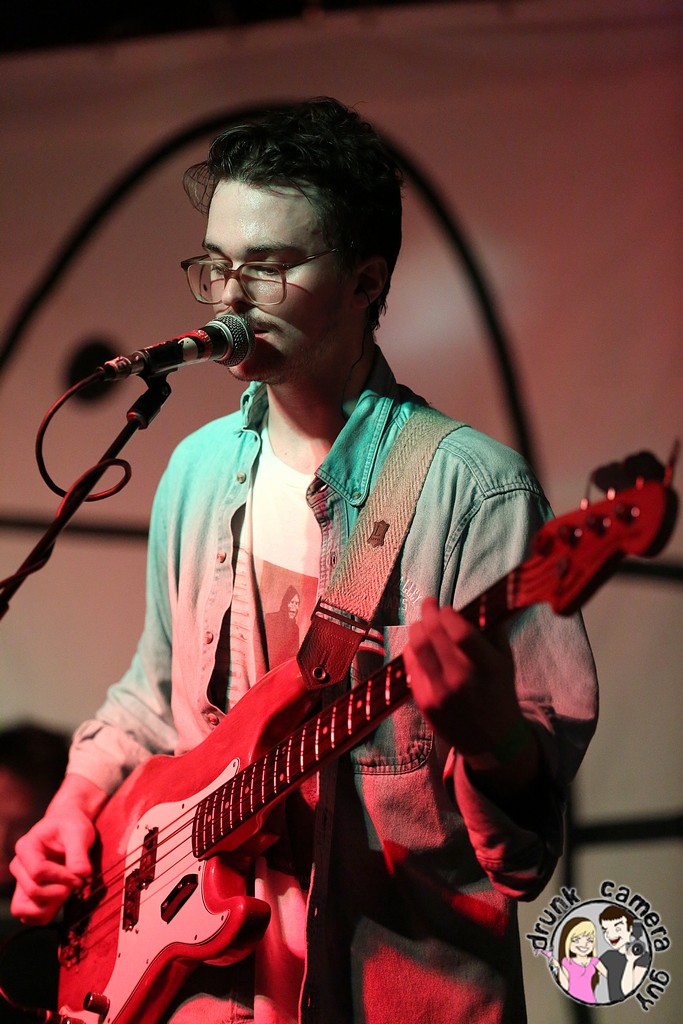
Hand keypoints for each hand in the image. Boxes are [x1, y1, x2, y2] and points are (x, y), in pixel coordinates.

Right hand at [10, 774, 106, 924]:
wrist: (67, 828)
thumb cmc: (71, 827)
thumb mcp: (78, 832)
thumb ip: (79, 853)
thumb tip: (82, 874)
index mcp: (26, 847)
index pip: (38, 871)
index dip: (62, 877)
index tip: (82, 875)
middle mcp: (18, 865)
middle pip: (33, 891)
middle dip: (59, 891)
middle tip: (78, 882)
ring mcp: (21, 881)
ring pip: (25, 909)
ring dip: (50, 906)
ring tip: (67, 892)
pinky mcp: (27, 894)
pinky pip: (28, 916)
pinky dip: (46, 913)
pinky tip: (61, 900)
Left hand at [404, 597, 522, 756]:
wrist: (492, 740)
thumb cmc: (499, 693)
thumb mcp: (505, 662)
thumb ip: (490, 633)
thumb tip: (472, 604)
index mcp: (488, 669)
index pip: (461, 633)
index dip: (449, 614)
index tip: (447, 607)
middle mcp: (462, 681)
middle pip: (433, 634)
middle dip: (429, 612)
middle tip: (429, 604)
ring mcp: (439, 693)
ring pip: (416, 646)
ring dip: (417, 627)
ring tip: (423, 622)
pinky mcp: (423, 702)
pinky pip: (411, 665)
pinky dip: (413, 649)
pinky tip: (420, 645)